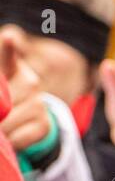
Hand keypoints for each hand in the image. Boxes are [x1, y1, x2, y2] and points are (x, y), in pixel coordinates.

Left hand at [0, 33, 51, 152]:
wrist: (28, 118)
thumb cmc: (4, 98)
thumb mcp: (3, 82)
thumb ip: (1, 80)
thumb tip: (6, 49)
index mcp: (14, 68)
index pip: (8, 56)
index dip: (9, 48)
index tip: (9, 38)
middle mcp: (30, 82)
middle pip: (3, 100)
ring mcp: (39, 103)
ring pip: (9, 120)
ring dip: (0, 130)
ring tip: (0, 128)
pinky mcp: (45, 124)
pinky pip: (21, 137)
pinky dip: (11, 142)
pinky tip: (9, 138)